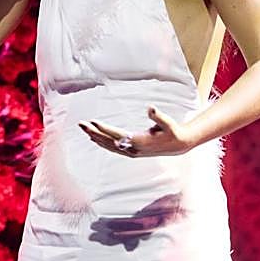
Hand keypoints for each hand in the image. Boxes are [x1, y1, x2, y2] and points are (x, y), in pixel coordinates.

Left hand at [78, 107, 200, 156]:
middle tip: (81, 124)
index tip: (93, 122)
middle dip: (94, 132)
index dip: (105, 128)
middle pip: (109, 141)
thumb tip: (150, 108)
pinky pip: (113, 148)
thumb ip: (158, 116)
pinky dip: (102, 143)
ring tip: (83, 128)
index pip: (117, 135)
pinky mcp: (131, 152)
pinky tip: (94, 138)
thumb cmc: (172, 131)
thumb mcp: (168, 123)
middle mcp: (133, 149)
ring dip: (95, 137)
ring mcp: (131, 152)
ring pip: (109, 145)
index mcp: (140, 142)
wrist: (178, 145)